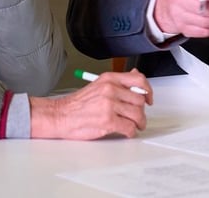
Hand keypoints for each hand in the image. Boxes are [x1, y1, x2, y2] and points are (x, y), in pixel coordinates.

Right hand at [30, 69, 151, 138]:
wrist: (60, 115)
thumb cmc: (77, 104)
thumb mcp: (99, 85)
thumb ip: (118, 82)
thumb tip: (135, 76)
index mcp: (109, 79)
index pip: (138, 80)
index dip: (148, 91)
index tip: (148, 99)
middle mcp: (110, 89)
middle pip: (139, 100)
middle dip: (141, 111)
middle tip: (138, 117)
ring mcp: (109, 105)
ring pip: (137, 114)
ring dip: (138, 123)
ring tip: (134, 125)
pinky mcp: (107, 121)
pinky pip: (129, 127)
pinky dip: (130, 132)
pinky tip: (126, 132)